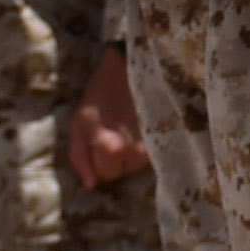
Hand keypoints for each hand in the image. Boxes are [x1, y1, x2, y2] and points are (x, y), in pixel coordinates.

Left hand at [66, 48, 149, 188]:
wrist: (133, 66)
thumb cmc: (102, 93)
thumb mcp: (79, 122)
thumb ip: (79, 157)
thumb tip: (90, 184)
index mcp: (110, 148)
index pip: (107, 175)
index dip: (101, 160)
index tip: (102, 140)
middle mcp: (135, 151)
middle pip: (125, 171)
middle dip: (118, 158)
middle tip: (115, 132)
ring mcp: (156, 144)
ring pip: (140, 162)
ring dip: (133, 151)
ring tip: (130, 125)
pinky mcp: (170, 135)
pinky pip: (154, 152)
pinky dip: (148, 143)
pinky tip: (143, 124)